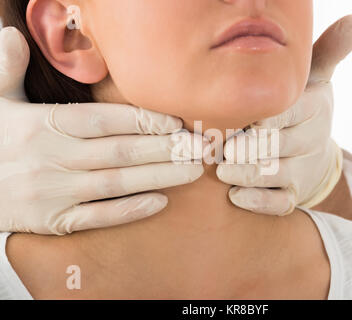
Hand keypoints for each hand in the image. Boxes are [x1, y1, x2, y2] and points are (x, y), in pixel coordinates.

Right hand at [0, 27, 204, 234]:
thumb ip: (6, 68)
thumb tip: (15, 34)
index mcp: (40, 124)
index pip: (102, 120)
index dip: (142, 121)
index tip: (176, 122)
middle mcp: (50, 158)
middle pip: (118, 152)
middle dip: (164, 149)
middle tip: (200, 147)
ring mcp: (53, 193)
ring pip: (115, 184)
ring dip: (158, 177)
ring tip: (192, 171)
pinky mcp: (53, 221)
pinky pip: (96, 217)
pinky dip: (129, 211)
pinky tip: (160, 202)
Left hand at [217, 15, 351, 215]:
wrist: (312, 150)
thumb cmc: (303, 108)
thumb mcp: (314, 78)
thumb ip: (325, 53)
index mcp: (313, 108)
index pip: (286, 112)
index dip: (262, 118)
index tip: (237, 117)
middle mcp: (309, 141)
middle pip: (276, 145)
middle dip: (247, 148)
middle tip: (221, 147)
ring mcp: (301, 171)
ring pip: (273, 176)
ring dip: (246, 175)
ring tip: (222, 170)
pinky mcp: (293, 195)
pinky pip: (278, 205)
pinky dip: (257, 202)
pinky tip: (236, 196)